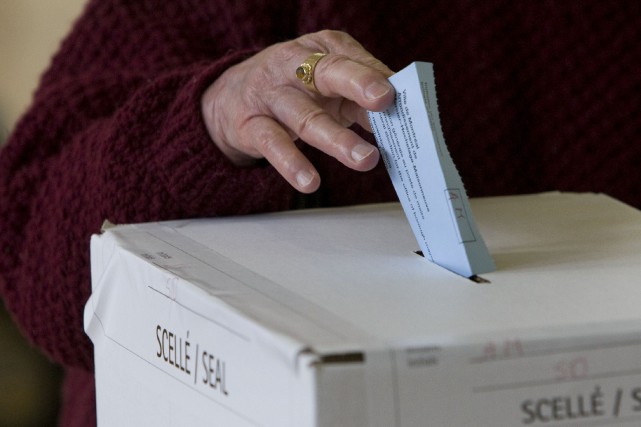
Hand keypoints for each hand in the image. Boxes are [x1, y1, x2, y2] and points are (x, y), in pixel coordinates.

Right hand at [201, 30, 394, 192]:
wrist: (230, 97)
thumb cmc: (294, 90)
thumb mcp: (327, 85)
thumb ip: (360, 98)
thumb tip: (403, 118)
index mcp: (320, 51)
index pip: (352, 61)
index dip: (375, 77)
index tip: (398, 94)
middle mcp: (293, 66)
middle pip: (328, 74)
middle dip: (358, 86)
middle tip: (384, 103)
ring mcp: (271, 95)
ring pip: (306, 117)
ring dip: (337, 139)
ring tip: (365, 160)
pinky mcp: (251, 126)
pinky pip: (274, 144)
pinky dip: (292, 163)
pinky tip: (310, 182)